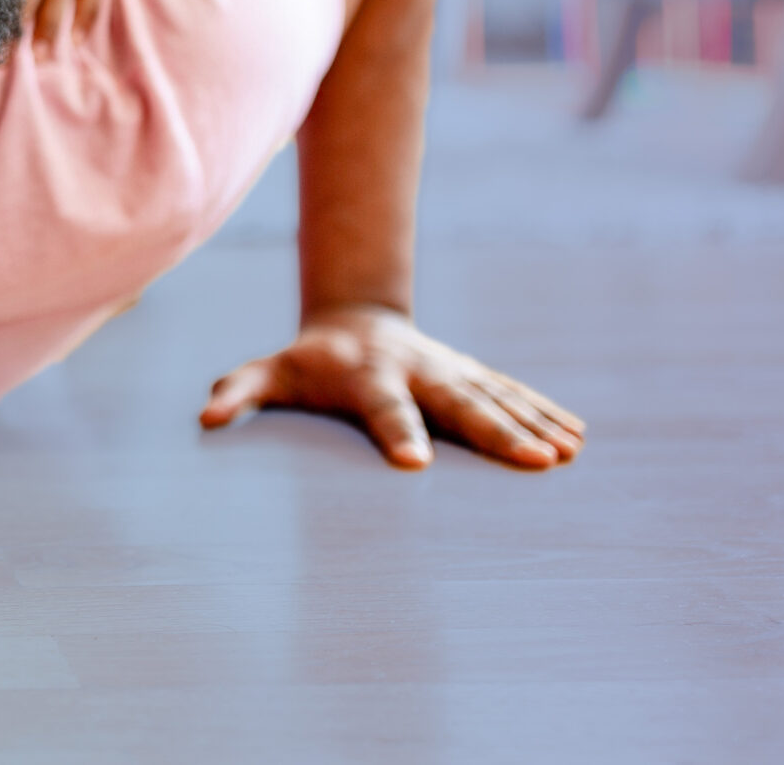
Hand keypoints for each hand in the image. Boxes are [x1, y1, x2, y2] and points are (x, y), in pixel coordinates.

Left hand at [199, 304, 584, 470]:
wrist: (354, 318)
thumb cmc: (306, 361)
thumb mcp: (269, 372)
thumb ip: (241, 392)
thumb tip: (206, 417)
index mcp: (367, 375)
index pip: (384, 409)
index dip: (398, 433)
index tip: (417, 465)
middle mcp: (417, 369)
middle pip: (459, 403)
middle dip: (497, 431)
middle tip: (534, 462)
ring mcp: (450, 368)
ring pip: (496, 397)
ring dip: (533, 424)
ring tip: (566, 455)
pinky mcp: (472, 373)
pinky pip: (513, 392)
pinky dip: (545, 412)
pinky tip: (577, 438)